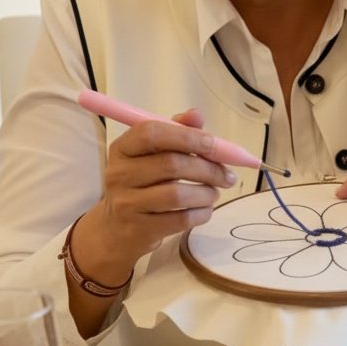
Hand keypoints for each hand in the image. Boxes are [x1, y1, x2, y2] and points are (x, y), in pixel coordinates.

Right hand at [71, 108, 237, 284]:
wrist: (118, 229)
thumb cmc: (144, 182)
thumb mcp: (155, 153)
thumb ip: (178, 130)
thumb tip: (195, 114)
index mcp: (123, 148)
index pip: (151, 133)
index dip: (186, 136)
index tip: (212, 143)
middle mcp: (118, 174)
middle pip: (171, 164)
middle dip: (208, 168)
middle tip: (228, 175)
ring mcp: (126, 204)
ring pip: (177, 194)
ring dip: (207, 193)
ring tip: (215, 192)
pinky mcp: (138, 230)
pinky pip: (180, 219)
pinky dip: (201, 213)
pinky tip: (206, 209)